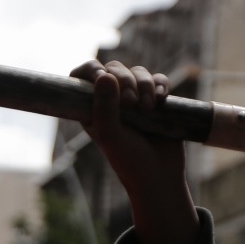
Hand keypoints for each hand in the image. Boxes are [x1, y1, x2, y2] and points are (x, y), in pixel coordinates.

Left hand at [70, 59, 191, 222]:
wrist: (158, 175)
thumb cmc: (128, 159)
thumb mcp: (110, 135)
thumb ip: (104, 107)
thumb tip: (104, 75)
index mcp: (93, 107)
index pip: (83, 75)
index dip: (91, 69)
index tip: (101, 77)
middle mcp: (112, 100)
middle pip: (114, 68)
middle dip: (124, 79)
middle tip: (130, 103)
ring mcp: (135, 98)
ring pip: (138, 72)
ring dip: (144, 84)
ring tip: (148, 109)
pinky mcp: (156, 100)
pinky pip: (158, 79)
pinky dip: (160, 85)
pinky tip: (161, 99)